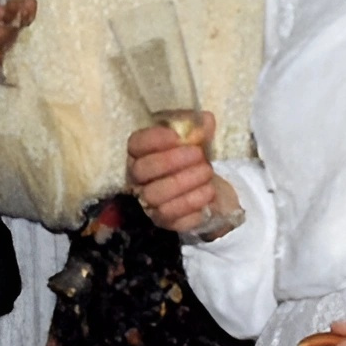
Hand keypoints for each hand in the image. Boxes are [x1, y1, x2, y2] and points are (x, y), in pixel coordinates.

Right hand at [126, 115, 227, 234]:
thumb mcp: (197, 137)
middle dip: (172, 161)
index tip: (178, 137)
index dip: (154, 139)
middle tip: (199, 155)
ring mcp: (150, 203)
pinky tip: (208, 193)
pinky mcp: (166, 223)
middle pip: (142, 171)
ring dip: (185, 183)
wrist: (209, 187)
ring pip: (156, 196)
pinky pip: (173, 218)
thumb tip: (205, 121)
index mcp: (141, 153)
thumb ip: (198, 126)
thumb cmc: (195, 158)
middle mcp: (138, 179)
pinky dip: (193, 204)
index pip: (135, 144)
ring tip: (207, 173)